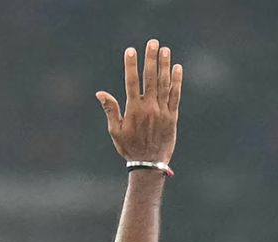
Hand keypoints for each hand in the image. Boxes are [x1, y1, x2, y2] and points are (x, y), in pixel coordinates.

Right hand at [96, 39, 182, 163]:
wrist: (149, 164)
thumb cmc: (129, 148)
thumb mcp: (115, 131)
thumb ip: (110, 110)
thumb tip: (100, 93)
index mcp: (134, 110)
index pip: (131, 82)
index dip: (131, 65)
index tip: (130, 51)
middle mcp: (149, 107)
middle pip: (150, 78)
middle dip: (151, 59)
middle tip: (152, 43)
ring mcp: (162, 110)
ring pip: (164, 83)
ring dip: (164, 65)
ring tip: (165, 50)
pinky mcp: (172, 115)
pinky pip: (175, 94)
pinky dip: (177, 81)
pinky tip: (177, 68)